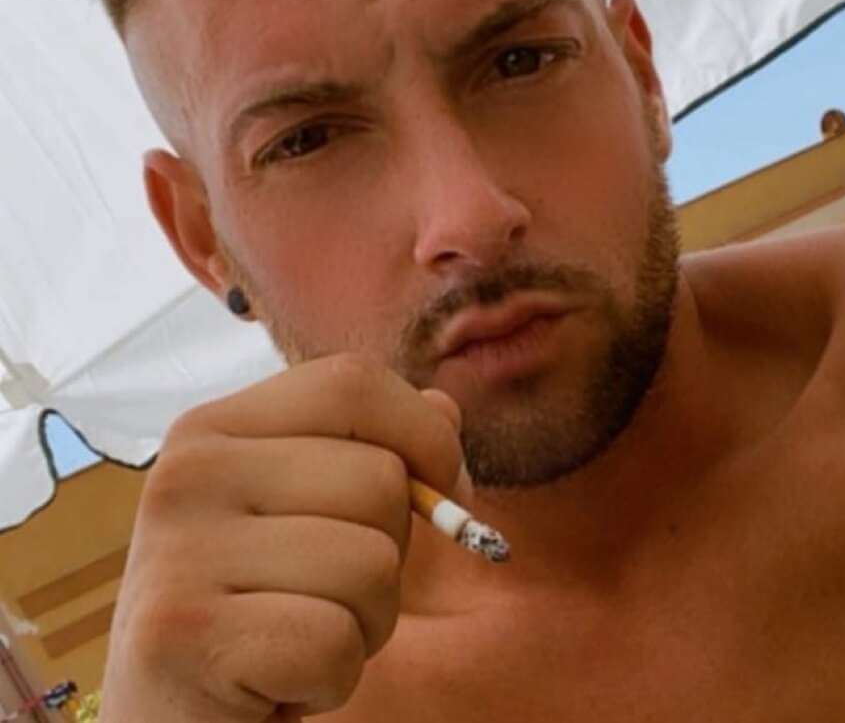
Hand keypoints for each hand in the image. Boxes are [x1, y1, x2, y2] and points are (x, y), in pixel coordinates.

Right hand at [99, 354, 463, 721]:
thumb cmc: (263, 613)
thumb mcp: (318, 518)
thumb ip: (379, 452)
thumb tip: (445, 409)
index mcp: (214, 429)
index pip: (353, 382)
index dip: (424, 435)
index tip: (436, 489)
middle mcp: (185, 474)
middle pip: (379, 477)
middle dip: (392, 554)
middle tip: (326, 598)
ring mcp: (176, 552)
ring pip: (371, 562)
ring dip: (366, 624)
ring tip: (300, 640)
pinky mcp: (181, 635)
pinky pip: (334, 640)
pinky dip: (332, 678)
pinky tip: (280, 684)